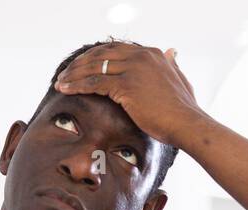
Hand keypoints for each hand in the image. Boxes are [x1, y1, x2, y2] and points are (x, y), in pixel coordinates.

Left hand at [54, 43, 205, 149]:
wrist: (186, 123)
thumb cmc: (182, 109)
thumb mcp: (179, 79)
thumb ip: (172, 64)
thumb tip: (171, 51)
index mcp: (151, 53)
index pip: (115, 49)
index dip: (95, 57)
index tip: (81, 66)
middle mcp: (141, 56)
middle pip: (101, 54)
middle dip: (80, 64)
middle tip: (65, 73)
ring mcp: (134, 69)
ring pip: (94, 67)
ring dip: (73, 74)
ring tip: (60, 82)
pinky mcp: (126, 85)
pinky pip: (94, 83)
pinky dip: (76, 85)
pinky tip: (65, 89)